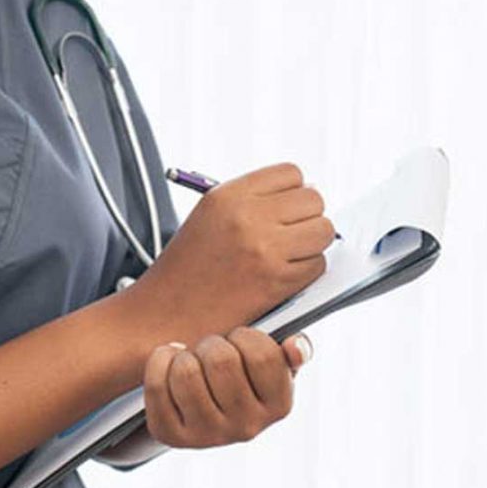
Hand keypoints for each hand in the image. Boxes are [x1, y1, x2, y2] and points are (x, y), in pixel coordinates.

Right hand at [131, 163, 333, 341]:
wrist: (163, 313)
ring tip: (286, 256)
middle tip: (288, 236)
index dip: (293, 192)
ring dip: (312, 244)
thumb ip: (252, 202)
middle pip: (313, 199)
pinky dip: (306, 273)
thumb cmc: (187, 268)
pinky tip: (280, 278)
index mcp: (227, 195)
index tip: (285, 209)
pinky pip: (317, 265)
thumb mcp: (208, 217)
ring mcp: (264, 248)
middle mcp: (246, 216)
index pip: (291, 174)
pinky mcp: (276, 280)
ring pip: (323, 231)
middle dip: (307, 217)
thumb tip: (304, 195)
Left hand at [143, 328, 312, 447]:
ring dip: (184, 355)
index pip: (263, 355)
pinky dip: (159, 362)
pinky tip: (170, 366)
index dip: (244, 336)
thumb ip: (293, 351)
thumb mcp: (272, 364)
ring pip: (186, 371)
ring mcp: (208, 436)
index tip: (238, 342)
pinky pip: (158, 383)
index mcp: (279, 406)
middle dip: (211, 343)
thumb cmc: (241, 376)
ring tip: (190, 362)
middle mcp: (247, 428)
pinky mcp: (172, 436)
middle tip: (210, 352)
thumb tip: (296, 347)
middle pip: (221, 359)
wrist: (199, 409)